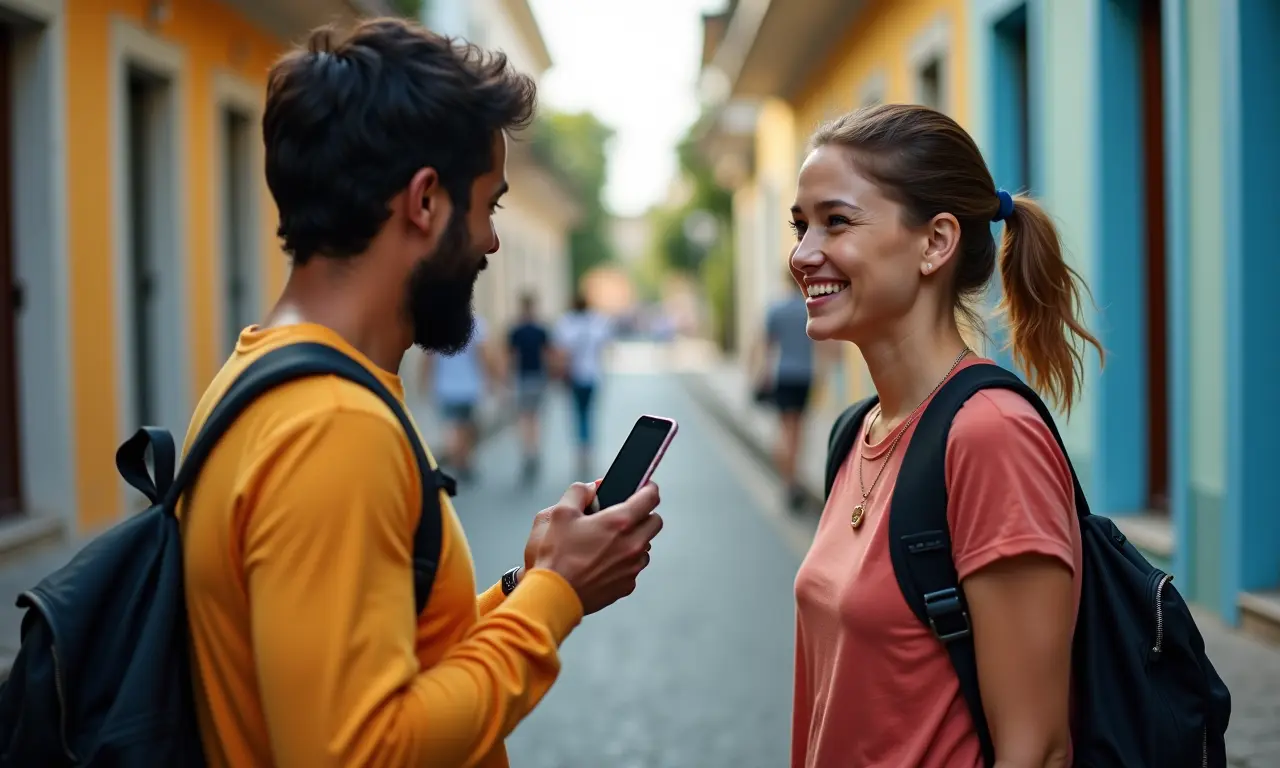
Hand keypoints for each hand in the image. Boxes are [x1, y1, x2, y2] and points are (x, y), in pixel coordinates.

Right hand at [523, 481, 662, 614]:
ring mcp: (632, 567)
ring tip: (609, 542)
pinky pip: (634, 567)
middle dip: (643, 515)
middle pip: (655, 522)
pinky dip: (625, 562)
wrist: (553, 595)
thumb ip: (579, 492)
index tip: (644, 488)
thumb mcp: (560, 513)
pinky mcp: (627, 585)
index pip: (651, 497)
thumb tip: (592, 488)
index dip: (648, 488)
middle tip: (624, 515)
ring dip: (634, 540)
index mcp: (620, 522)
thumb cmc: (555, 555)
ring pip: (645, 546)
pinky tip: (603, 562)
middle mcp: (633, 545)